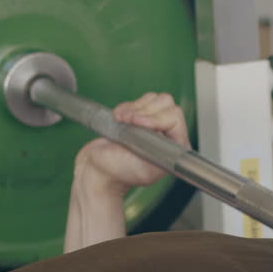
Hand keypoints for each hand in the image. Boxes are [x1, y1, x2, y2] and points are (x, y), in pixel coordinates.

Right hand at [75, 92, 189, 195]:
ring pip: (154, 99)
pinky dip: (128, 106)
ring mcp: (156, 125)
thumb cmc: (117, 172)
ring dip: (134, 107)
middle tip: (126, 121)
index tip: (136, 123)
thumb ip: (152, 151)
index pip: (175, 119)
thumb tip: (158, 131)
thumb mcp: (140, 168)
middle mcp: (169, 136)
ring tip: (121, 121)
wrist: (97, 168)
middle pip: (166, 104)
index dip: (155, 117)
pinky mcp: (143, 117)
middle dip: (143, 110)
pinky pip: (142, 100)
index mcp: (174, 151)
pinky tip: (119, 118)